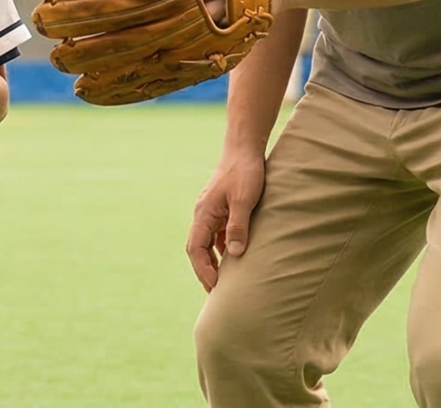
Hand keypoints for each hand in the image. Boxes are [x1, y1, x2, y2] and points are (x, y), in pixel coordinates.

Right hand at [186, 150, 265, 292]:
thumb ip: (238, 226)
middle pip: (197, 248)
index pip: (196, 249)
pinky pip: (217, 233)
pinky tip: (234, 257)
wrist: (245, 147)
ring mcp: (212, 210)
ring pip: (207, 241)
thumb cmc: (244, 171)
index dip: (204, 271)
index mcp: (204, 213)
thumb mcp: (243, 199)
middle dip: (205, 271)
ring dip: (213, 261)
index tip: (215, 288)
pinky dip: (222, 248)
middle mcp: (203, 213)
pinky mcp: (221, 207)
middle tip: (217, 293)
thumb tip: (235, 254)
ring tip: (224, 281)